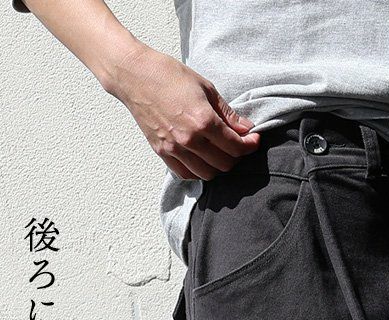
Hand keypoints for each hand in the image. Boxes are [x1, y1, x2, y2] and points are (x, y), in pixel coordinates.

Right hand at [104, 41, 260, 179]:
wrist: (135, 76)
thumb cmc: (169, 76)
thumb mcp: (206, 88)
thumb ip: (227, 114)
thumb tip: (246, 129)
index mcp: (202, 121)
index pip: (235, 147)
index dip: (249, 146)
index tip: (254, 140)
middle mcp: (189, 140)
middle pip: (224, 165)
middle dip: (236, 157)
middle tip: (238, 145)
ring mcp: (174, 149)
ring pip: (207, 175)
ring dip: (218, 167)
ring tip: (220, 153)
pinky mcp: (162, 153)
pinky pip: (186, 175)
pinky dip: (198, 171)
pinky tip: (202, 159)